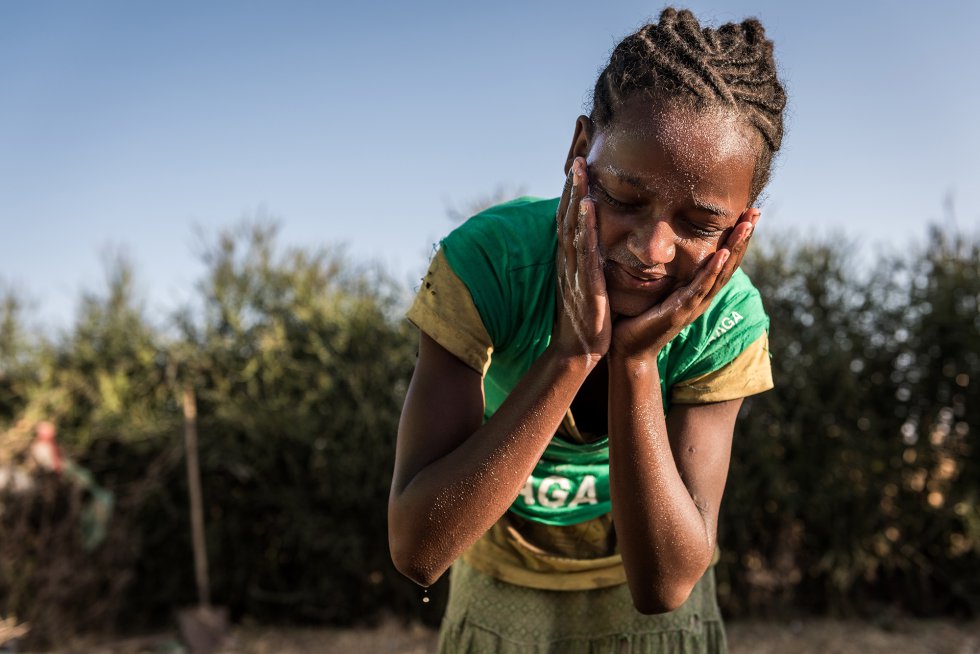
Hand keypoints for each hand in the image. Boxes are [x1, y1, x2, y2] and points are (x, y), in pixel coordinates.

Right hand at [552, 157, 611, 363]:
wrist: (580, 349)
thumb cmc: (586, 316)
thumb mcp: (586, 281)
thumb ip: (588, 259)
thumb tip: (594, 239)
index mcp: (570, 258)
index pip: (569, 218)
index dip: (571, 191)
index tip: (578, 163)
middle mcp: (568, 259)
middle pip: (567, 214)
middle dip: (572, 185)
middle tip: (578, 154)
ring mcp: (574, 270)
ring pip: (573, 226)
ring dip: (576, 196)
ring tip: (580, 169)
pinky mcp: (585, 283)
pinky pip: (584, 249)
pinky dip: (585, 226)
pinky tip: (589, 206)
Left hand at [610, 208, 760, 361]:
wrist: (629, 349)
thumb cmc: (639, 317)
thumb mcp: (657, 288)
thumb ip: (666, 269)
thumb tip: (660, 241)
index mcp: (698, 289)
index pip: (724, 259)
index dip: (737, 237)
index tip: (747, 212)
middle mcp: (702, 296)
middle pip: (730, 263)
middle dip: (743, 237)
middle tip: (756, 211)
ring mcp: (694, 304)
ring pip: (721, 273)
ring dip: (735, 248)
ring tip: (746, 226)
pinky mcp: (681, 312)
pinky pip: (700, 288)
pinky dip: (712, 271)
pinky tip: (721, 254)